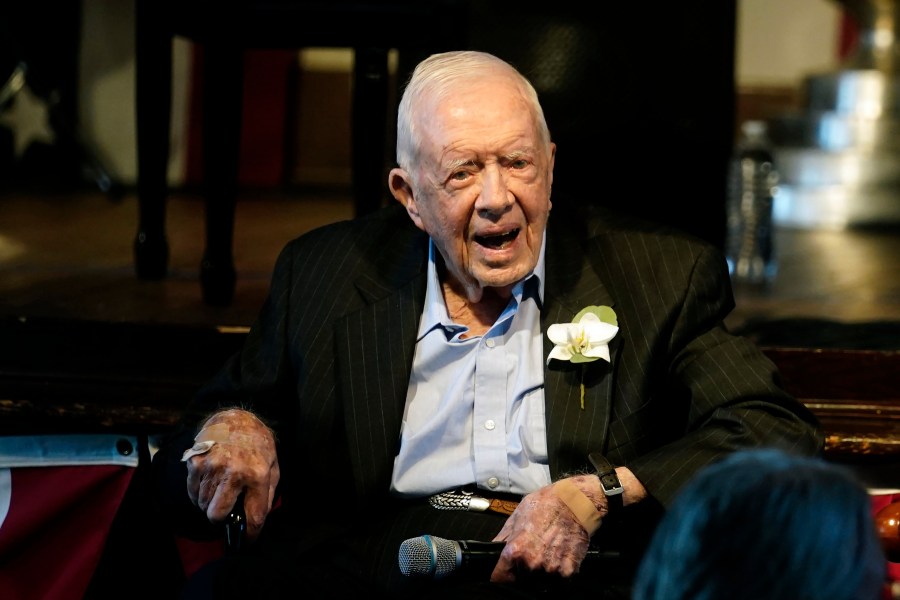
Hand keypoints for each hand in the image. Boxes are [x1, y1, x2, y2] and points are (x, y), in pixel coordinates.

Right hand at [185, 408, 279, 541]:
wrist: (236, 417)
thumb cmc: (257, 445)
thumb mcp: (272, 467)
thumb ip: (266, 495)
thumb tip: (255, 522)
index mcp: (257, 475)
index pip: (253, 517)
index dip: (249, 535)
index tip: (245, 542)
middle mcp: (233, 472)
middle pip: (217, 515)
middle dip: (221, 518)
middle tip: (227, 509)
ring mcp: (211, 467)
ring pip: (203, 505)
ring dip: (210, 503)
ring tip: (220, 489)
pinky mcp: (195, 462)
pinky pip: (192, 493)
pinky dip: (199, 494)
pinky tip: (209, 483)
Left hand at [489, 475, 604, 582]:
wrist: (575, 502)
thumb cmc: (545, 505)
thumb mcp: (517, 516)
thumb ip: (502, 538)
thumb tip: (492, 550)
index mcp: (516, 550)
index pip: (500, 577)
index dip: (500, 574)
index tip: (504, 571)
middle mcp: (533, 563)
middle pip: (521, 580)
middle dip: (523, 570)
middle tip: (532, 552)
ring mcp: (551, 570)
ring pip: (540, 582)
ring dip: (541, 573)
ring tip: (547, 552)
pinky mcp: (568, 571)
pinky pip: (558, 580)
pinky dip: (557, 572)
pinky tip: (558, 554)